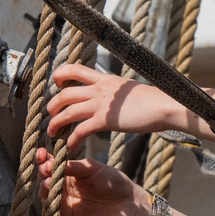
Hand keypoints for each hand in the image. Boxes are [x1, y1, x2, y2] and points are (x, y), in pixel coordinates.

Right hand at [35, 148, 149, 215]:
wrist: (128, 203)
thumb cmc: (113, 182)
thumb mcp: (92, 169)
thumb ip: (73, 166)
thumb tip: (52, 162)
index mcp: (69, 173)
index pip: (50, 165)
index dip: (43, 160)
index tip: (41, 153)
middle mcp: (64, 189)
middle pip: (45, 180)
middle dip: (43, 172)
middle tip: (46, 166)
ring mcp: (64, 204)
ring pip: (46, 196)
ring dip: (44, 188)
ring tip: (49, 180)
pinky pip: (53, 214)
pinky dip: (50, 205)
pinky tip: (52, 195)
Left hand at [47, 64, 175, 153]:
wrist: (163, 106)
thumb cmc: (152, 100)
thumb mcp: (128, 89)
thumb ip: (115, 92)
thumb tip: (114, 96)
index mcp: (104, 79)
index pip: (74, 69)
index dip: (60, 75)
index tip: (57, 84)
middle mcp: (99, 89)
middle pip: (64, 93)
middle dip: (53, 105)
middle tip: (51, 114)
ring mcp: (100, 104)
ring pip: (67, 111)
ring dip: (55, 123)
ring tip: (52, 133)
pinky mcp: (104, 120)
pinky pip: (80, 130)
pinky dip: (72, 139)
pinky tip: (70, 146)